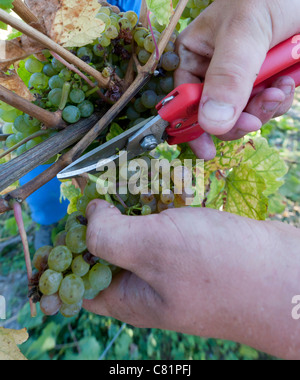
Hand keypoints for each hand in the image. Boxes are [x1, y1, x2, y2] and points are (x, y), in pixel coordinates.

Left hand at [84, 200, 299, 358]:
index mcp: (126, 297)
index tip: (68, 215)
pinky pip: (166, 225)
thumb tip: (89, 215)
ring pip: (139, 232)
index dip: (65, 249)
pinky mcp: (193, 249)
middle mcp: (145, 285)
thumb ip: (108, 234)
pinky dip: (161, 205)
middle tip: (102, 189)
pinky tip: (165, 186)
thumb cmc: (220, 269)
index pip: (76, 278)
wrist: (286, 275)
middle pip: (107, 250)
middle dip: (102, 219)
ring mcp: (171, 266)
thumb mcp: (152, 249)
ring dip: (134, 207)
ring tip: (131, 180)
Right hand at [175, 0, 298, 159]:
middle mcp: (211, 73)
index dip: (191, 126)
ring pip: (241, 117)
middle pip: (213, 117)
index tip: (207, 148)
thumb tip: (212, 122)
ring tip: (280, 87)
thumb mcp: (244, 32)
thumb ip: (227, 76)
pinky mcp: (261, 83)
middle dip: (237, 120)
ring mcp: (238, 80)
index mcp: (193, 57)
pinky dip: (277, 102)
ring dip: (263, 110)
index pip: (183, 101)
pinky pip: (264, 108)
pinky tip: (287, 83)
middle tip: (255, 118)